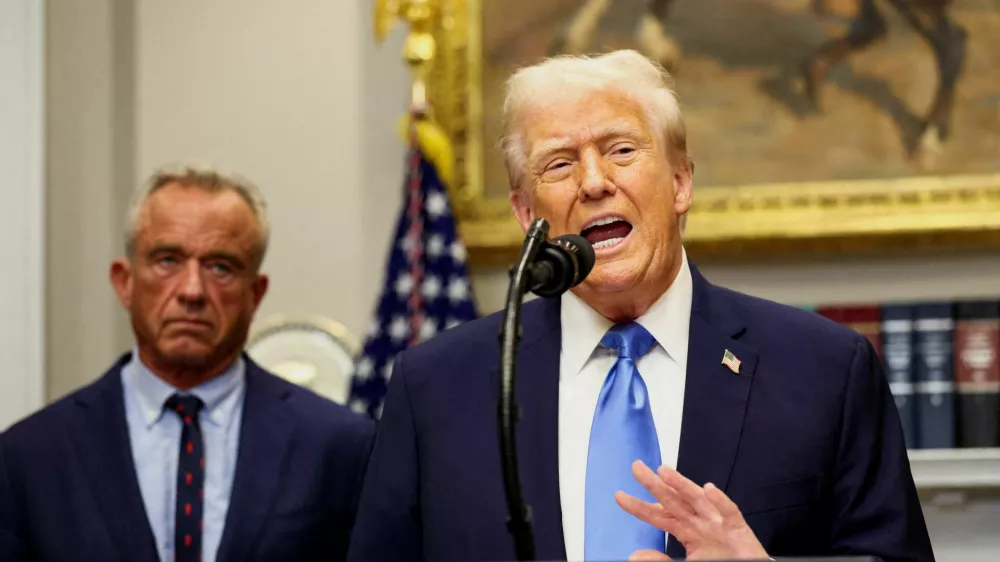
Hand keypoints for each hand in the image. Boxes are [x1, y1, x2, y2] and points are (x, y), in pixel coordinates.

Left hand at [615, 461, 768, 560]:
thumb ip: (660, 561)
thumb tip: (635, 556)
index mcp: (686, 531)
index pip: (658, 516)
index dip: (639, 507)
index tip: (619, 496)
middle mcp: (700, 523)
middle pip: (674, 501)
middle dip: (655, 484)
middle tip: (636, 467)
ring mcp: (718, 524)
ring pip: (698, 500)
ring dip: (682, 485)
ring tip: (664, 471)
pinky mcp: (738, 529)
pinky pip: (729, 513)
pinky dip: (720, 502)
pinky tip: (709, 489)